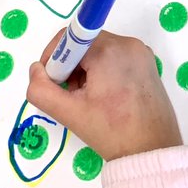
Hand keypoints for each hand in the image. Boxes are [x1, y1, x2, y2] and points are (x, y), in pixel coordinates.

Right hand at [26, 30, 181, 160]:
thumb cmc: (111, 130)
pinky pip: (116, 58)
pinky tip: (104, 98)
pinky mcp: (148, 64)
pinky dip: (104, 72)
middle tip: (71, 96)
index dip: (54, 59)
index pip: (69, 37)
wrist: (152, 150)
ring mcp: (141, 53)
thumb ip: (41, 89)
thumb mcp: (68, 112)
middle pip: (85, 44)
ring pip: (100, 52)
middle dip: (71, 67)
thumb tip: (36, 69)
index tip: (53, 83)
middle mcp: (128, 44)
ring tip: (89, 101)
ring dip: (86, 71)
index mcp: (109, 49)